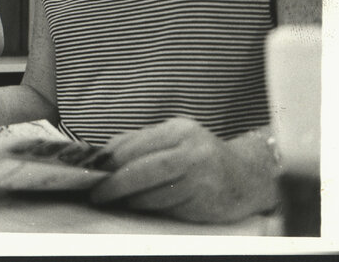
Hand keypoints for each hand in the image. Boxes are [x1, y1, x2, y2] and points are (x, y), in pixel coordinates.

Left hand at [89, 117, 279, 222]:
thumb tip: (103, 154)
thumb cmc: (201, 156)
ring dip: (128, 199)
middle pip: (142, 170)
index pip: (135, 145)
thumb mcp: (174, 138)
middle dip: (114, 184)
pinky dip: (148, 207)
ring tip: (113, 200)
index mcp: (179, 130)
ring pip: (153, 192)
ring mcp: (200, 178)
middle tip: (97, 193)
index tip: (92, 170)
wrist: (247, 176)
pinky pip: (166, 207)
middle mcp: (192, 152)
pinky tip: (138, 205)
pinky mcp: (204, 202)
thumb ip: (141, 142)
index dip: (110, 160)